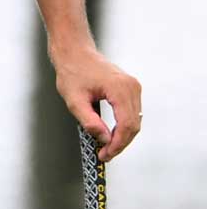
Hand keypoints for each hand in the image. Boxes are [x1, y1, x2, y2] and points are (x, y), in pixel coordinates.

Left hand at [52, 45, 141, 161]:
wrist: (74, 52)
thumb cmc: (71, 73)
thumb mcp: (74, 100)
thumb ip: (89, 121)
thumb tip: (105, 140)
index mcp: (120, 89)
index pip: (127, 125)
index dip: (118, 144)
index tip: (105, 155)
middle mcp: (132, 87)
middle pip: (134, 124)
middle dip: (120, 143)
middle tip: (104, 155)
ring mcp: (134, 87)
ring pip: (135, 120)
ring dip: (123, 136)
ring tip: (106, 148)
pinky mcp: (131, 88)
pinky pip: (132, 113)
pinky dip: (123, 126)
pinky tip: (111, 135)